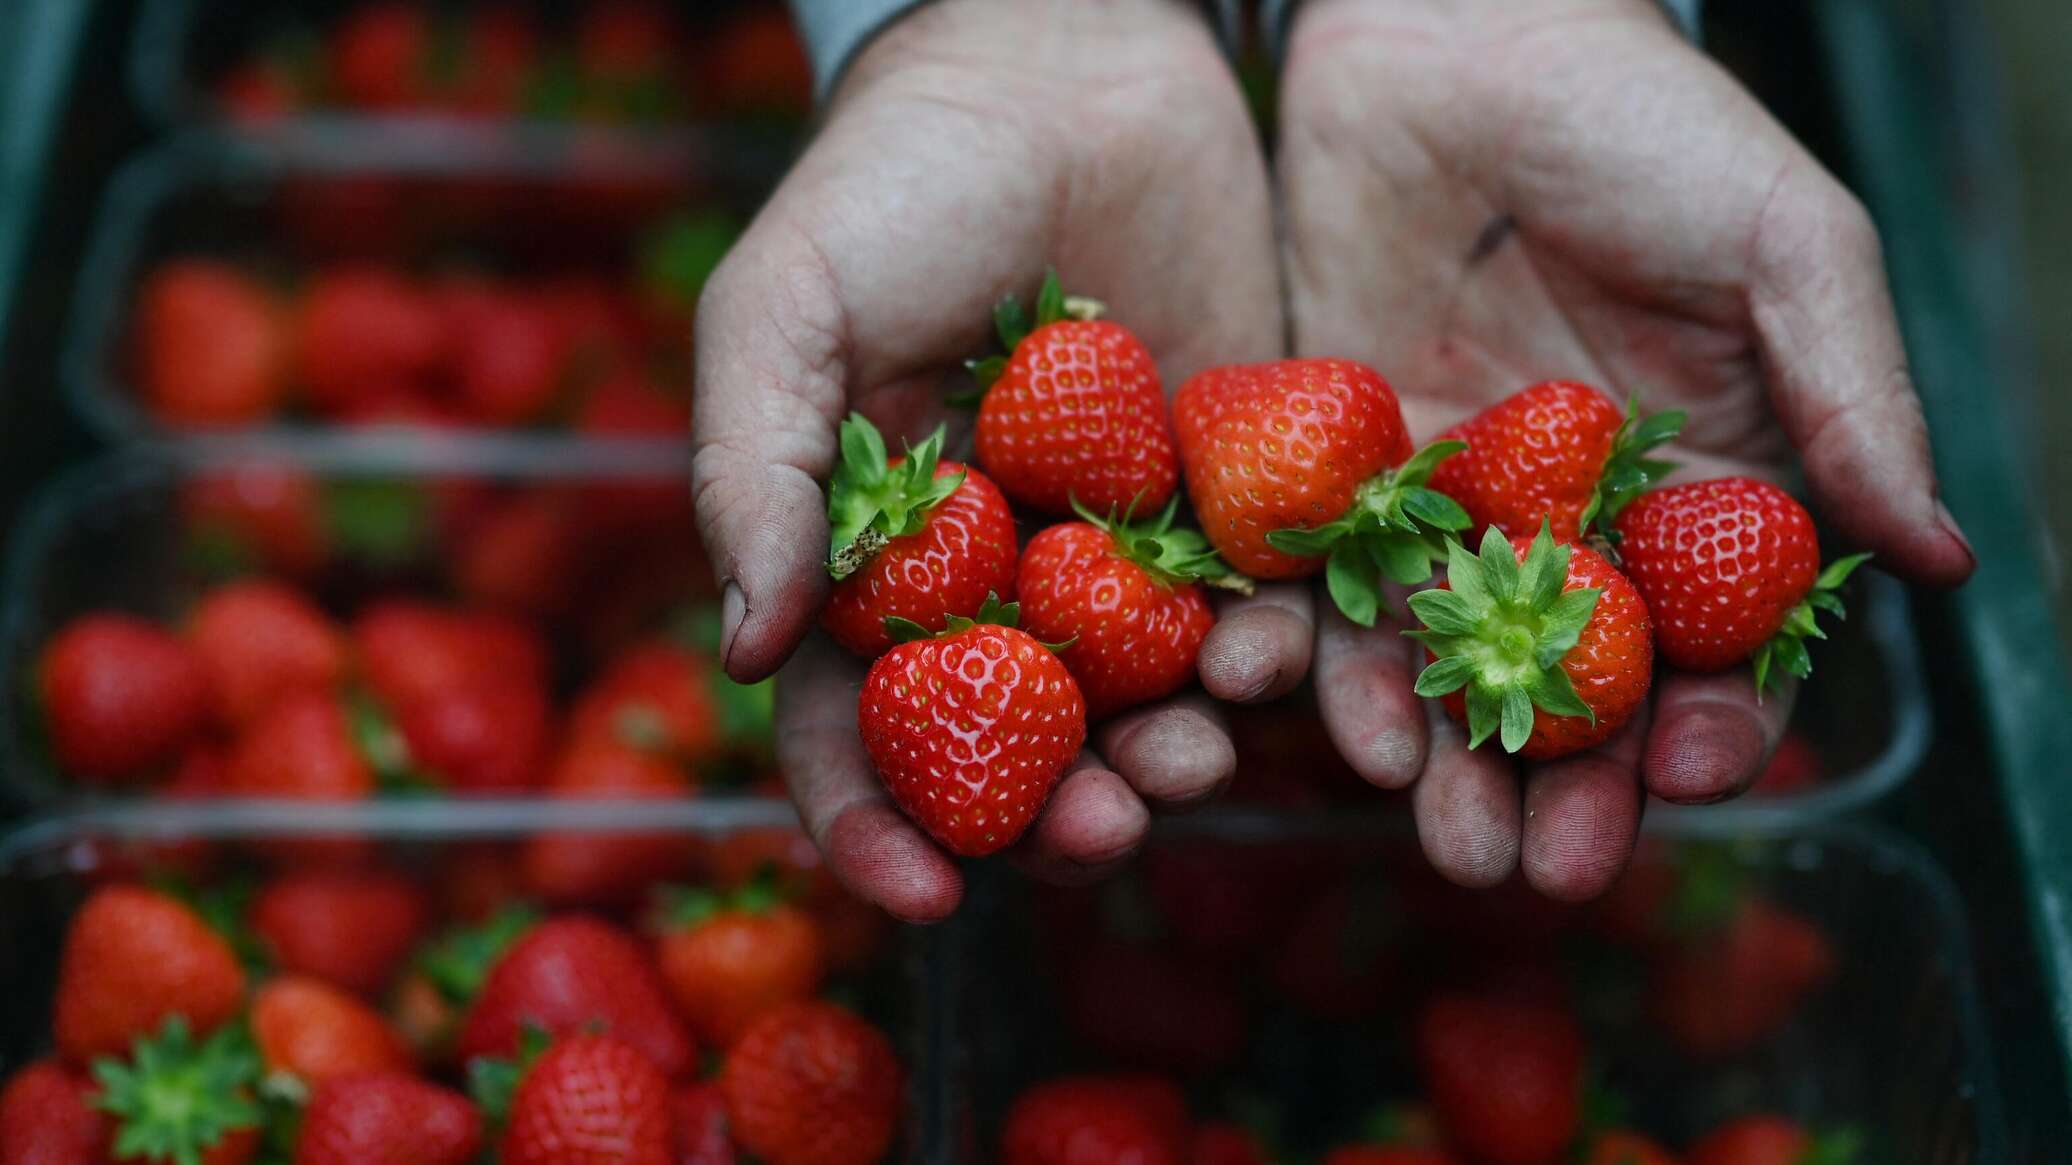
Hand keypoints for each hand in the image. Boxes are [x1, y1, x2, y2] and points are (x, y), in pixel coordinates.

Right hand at [692, 0, 1282, 920]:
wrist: (1069, 55)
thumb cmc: (897, 181)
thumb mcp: (785, 308)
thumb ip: (753, 473)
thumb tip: (746, 655)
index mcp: (872, 563)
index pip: (855, 727)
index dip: (873, 824)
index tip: (920, 894)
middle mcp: (994, 578)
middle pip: (1015, 747)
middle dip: (1052, 818)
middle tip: (1103, 835)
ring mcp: (1117, 546)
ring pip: (1142, 701)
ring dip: (1170, 758)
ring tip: (1202, 761)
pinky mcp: (1230, 497)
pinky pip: (1253, 607)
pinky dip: (1268, 659)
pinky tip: (1279, 666)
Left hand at [1271, 0, 1974, 898]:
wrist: (1454, 27)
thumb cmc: (1643, 118)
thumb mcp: (1784, 242)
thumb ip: (1850, 397)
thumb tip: (1941, 560)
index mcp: (1700, 481)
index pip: (1721, 638)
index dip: (1716, 716)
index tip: (1699, 771)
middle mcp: (1574, 514)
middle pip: (1575, 685)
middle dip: (1563, 784)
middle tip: (1538, 870)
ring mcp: (1451, 501)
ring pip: (1446, 660)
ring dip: (1441, 756)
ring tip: (1435, 833)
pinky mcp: (1338, 470)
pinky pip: (1327, 584)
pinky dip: (1319, 655)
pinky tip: (1310, 712)